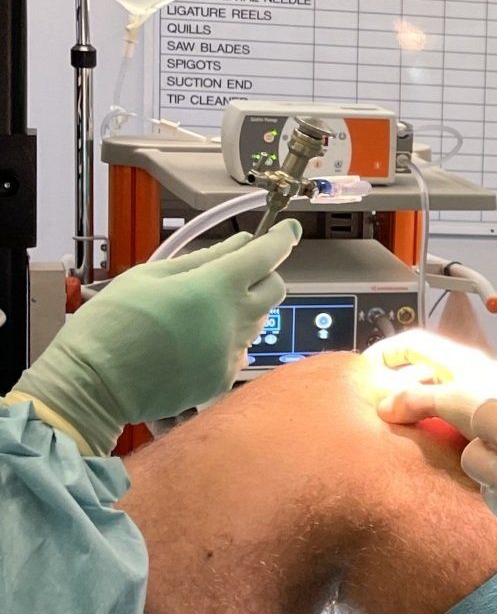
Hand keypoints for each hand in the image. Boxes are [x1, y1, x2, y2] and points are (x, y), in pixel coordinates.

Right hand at [12, 221, 299, 452]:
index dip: (281, 238)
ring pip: (258, 320)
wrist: (93, 384)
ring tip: (198, 311)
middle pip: (275, 289)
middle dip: (264, 275)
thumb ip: (203, 258)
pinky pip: (240, 350)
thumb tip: (240, 244)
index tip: (286, 229)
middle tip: (235, 272)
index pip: (267, 255)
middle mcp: (234, 320)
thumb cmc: (112, 323)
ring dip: (242, 308)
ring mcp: (231, 352)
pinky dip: (227, 339)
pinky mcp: (223, 378)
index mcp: (216, 287)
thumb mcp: (150, 275)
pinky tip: (193, 340)